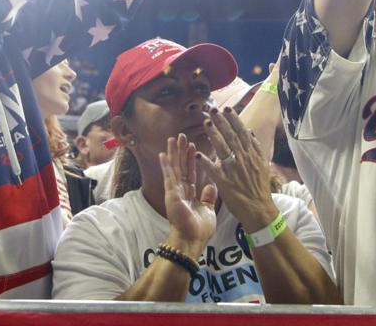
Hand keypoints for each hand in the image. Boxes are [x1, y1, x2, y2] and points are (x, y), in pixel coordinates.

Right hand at [159, 134, 216, 253]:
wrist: (192, 241)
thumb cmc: (199, 230)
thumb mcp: (208, 210)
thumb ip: (208, 197)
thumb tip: (211, 186)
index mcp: (189, 193)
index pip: (190, 171)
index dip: (191, 158)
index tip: (191, 145)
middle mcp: (180, 190)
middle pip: (180, 166)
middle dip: (181, 151)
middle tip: (180, 136)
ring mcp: (174, 191)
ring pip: (174, 167)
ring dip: (174, 153)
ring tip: (173, 138)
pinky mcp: (171, 194)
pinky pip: (169, 176)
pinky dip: (166, 164)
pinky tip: (164, 154)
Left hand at [196, 108, 278, 233]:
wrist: (260, 209)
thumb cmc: (260, 187)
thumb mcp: (262, 164)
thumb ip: (255, 147)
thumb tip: (249, 131)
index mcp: (252, 154)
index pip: (242, 132)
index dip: (234, 120)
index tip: (226, 108)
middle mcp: (244, 160)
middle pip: (231, 137)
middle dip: (222, 122)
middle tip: (213, 110)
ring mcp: (234, 171)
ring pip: (223, 149)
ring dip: (214, 136)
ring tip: (206, 123)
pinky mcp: (226, 183)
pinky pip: (214, 170)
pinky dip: (206, 162)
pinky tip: (197, 154)